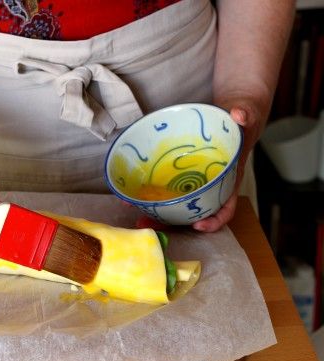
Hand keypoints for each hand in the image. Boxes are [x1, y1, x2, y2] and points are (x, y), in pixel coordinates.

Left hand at [134, 96, 269, 231]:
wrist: (231, 116)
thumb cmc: (241, 121)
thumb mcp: (247, 116)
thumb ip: (246, 115)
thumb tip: (239, 114)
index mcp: (229, 179)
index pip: (226, 207)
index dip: (214, 220)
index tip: (198, 225)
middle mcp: (211, 184)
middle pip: (193, 212)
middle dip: (174, 222)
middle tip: (152, 225)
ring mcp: (194, 180)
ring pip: (177, 203)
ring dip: (158, 213)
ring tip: (137, 217)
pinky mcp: (180, 173)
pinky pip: (167, 187)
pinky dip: (152, 193)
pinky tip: (134, 194)